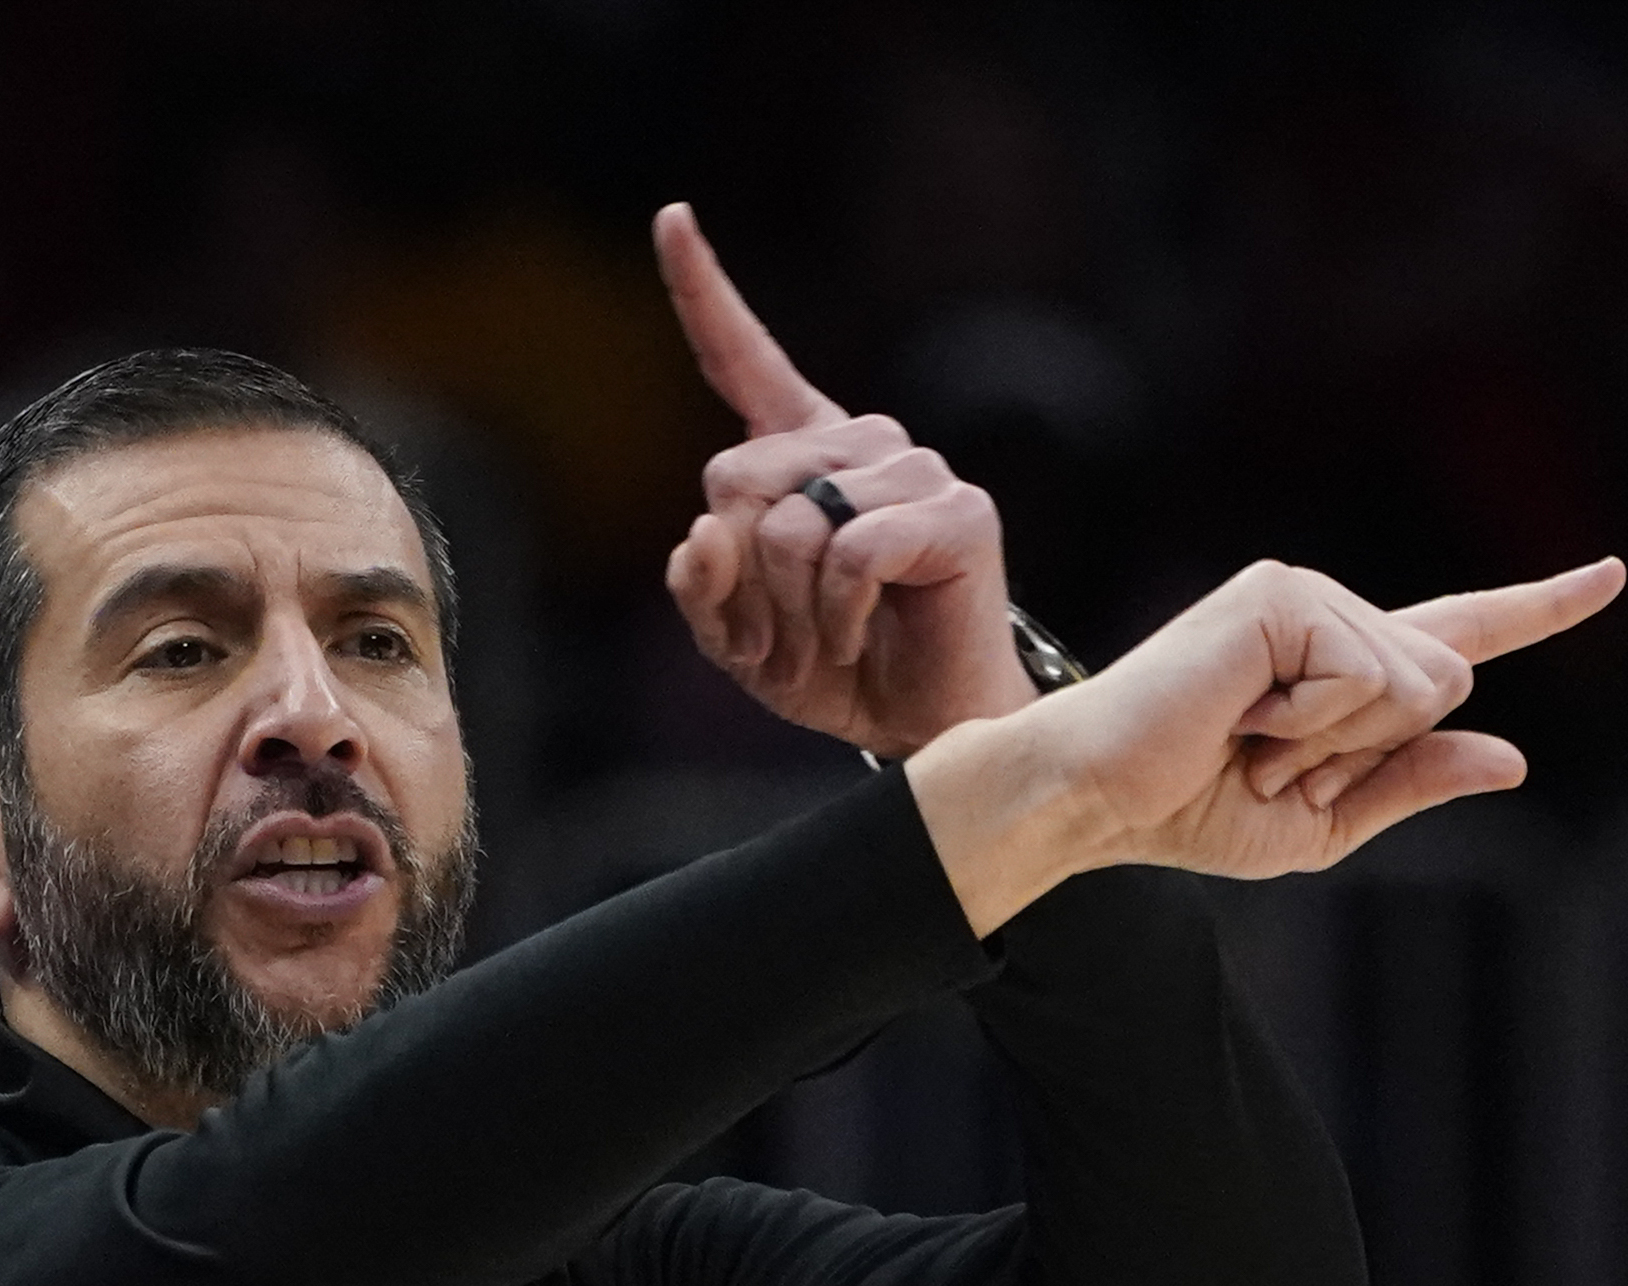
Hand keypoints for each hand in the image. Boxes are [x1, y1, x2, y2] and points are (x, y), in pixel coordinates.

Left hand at [653, 203, 1034, 757]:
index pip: (741, 358)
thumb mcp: (734, 637)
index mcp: (802, 451)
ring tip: (826, 643)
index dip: (702, 290)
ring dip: (790, 611)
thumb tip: (706, 530)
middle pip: (732, 479)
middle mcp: (859, 441)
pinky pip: (849, 553)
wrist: (925, 725)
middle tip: (784, 633)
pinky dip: (836, 618)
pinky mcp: (956, 511)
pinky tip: (859, 642)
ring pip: (791, 524)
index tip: (671, 217)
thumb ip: (700, 584)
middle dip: (741, 578)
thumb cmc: (833, 669)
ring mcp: (913, 469)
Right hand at [911, 556, 1626, 934]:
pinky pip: (1363, 674)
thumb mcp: (1317, 826)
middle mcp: (1327, 614)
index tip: (1609, 575)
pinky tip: (1241, 716)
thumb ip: (1409, 788)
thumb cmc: (1181, 811)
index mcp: (1340, 667)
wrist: (1097, 799)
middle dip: (1367, 750)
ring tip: (1247, 740)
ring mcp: (1300, 596)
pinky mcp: (1278, 596)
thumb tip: (1507, 755)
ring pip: (1413, 680)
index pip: (1457, 633)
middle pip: (1444, 679)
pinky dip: (1309, 720)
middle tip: (1266, 761)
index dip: (1538, 608)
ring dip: (1335, 740)